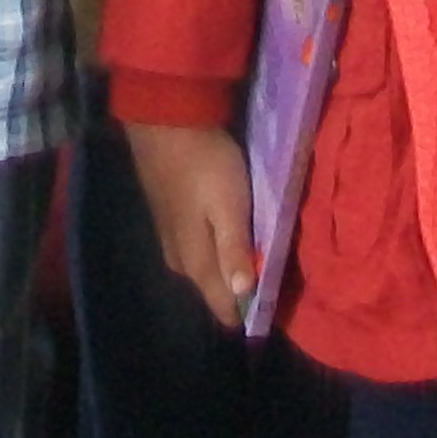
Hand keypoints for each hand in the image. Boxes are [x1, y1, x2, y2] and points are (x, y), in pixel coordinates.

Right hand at [125, 121, 255, 328]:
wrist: (164, 125)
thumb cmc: (205, 166)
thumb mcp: (229, 205)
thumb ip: (235, 249)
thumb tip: (243, 294)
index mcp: (196, 261)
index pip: (222, 305)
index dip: (247, 312)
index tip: (272, 312)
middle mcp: (179, 260)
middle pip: (211, 290)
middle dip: (237, 294)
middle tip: (269, 285)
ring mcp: (169, 239)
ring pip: (200, 271)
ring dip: (223, 273)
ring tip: (250, 268)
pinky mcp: (166, 220)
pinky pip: (192, 253)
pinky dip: (211, 255)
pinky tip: (222, 244)